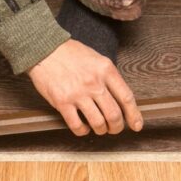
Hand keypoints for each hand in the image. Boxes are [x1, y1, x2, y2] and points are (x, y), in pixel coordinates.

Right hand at [27, 39, 142, 135]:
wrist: (44, 49)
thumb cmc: (70, 53)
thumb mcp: (97, 58)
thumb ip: (108, 76)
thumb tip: (119, 98)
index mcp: (106, 70)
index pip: (126, 98)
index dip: (134, 115)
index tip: (136, 125)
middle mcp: (94, 83)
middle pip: (114, 115)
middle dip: (117, 127)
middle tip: (114, 129)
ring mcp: (78, 94)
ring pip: (98, 123)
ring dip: (101, 130)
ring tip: (99, 128)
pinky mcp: (62, 102)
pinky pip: (77, 125)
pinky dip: (83, 131)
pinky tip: (83, 127)